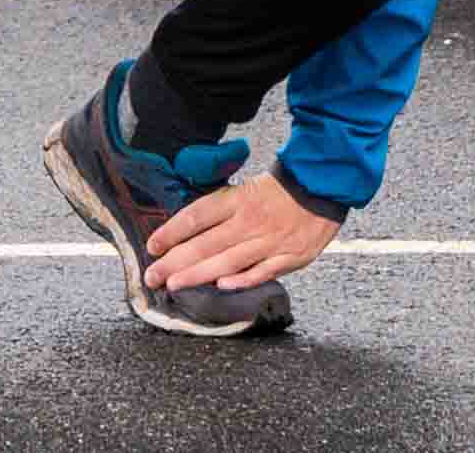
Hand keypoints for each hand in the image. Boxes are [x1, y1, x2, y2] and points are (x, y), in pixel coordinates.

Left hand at [146, 172, 340, 293]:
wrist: (322, 187)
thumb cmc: (278, 191)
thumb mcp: (244, 189)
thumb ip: (219, 210)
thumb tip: (186, 230)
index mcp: (237, 200)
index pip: (196, 216)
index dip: (171, 231)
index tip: (152, 246)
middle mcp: (249, 221)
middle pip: (206, 243)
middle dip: (175, 262)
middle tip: (152, 277)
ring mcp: (270, 241)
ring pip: (229, 260)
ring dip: (199, 274)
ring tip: (174, 284)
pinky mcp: (291, 257)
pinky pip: (264, 271)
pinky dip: (243, 279)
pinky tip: (222, 287)